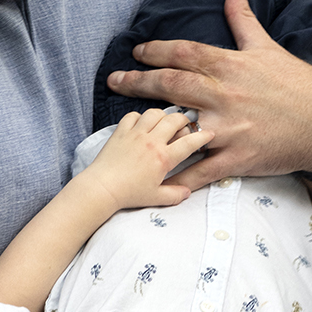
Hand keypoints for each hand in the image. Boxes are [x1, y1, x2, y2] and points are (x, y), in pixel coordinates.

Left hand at [87, 108, 207, 209]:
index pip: (190, 142)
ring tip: (164, 122)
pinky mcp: (121, 132)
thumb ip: (175, 194)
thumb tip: (187, 192)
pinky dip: (139, 117)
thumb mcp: (156, 197)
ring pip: (155, 113)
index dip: (203, 136)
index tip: (209, 133)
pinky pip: (133, 115)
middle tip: (186, 125)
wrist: (102, 188)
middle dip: (185, 119)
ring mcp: (136, 134)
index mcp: (163, 158)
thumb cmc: (128, 194)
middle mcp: (152, 141)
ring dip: (163, 115)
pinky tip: (141, 124)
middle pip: (174, 120)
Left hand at [105, 0, 311, 188]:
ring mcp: (230, 128)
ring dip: (151, 128)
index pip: (184, 52)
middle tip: (113, 81)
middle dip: (138, 82)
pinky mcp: (238, 158)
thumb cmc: (299, 85)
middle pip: (171, 85)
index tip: (136, 52)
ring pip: (180, 127)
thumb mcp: (269, 47)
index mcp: (232, 65)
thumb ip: (244, 17)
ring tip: (126, 128)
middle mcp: (226, 95)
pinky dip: (178, 176)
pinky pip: (200, 170)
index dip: (155, 50)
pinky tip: (157, 179)